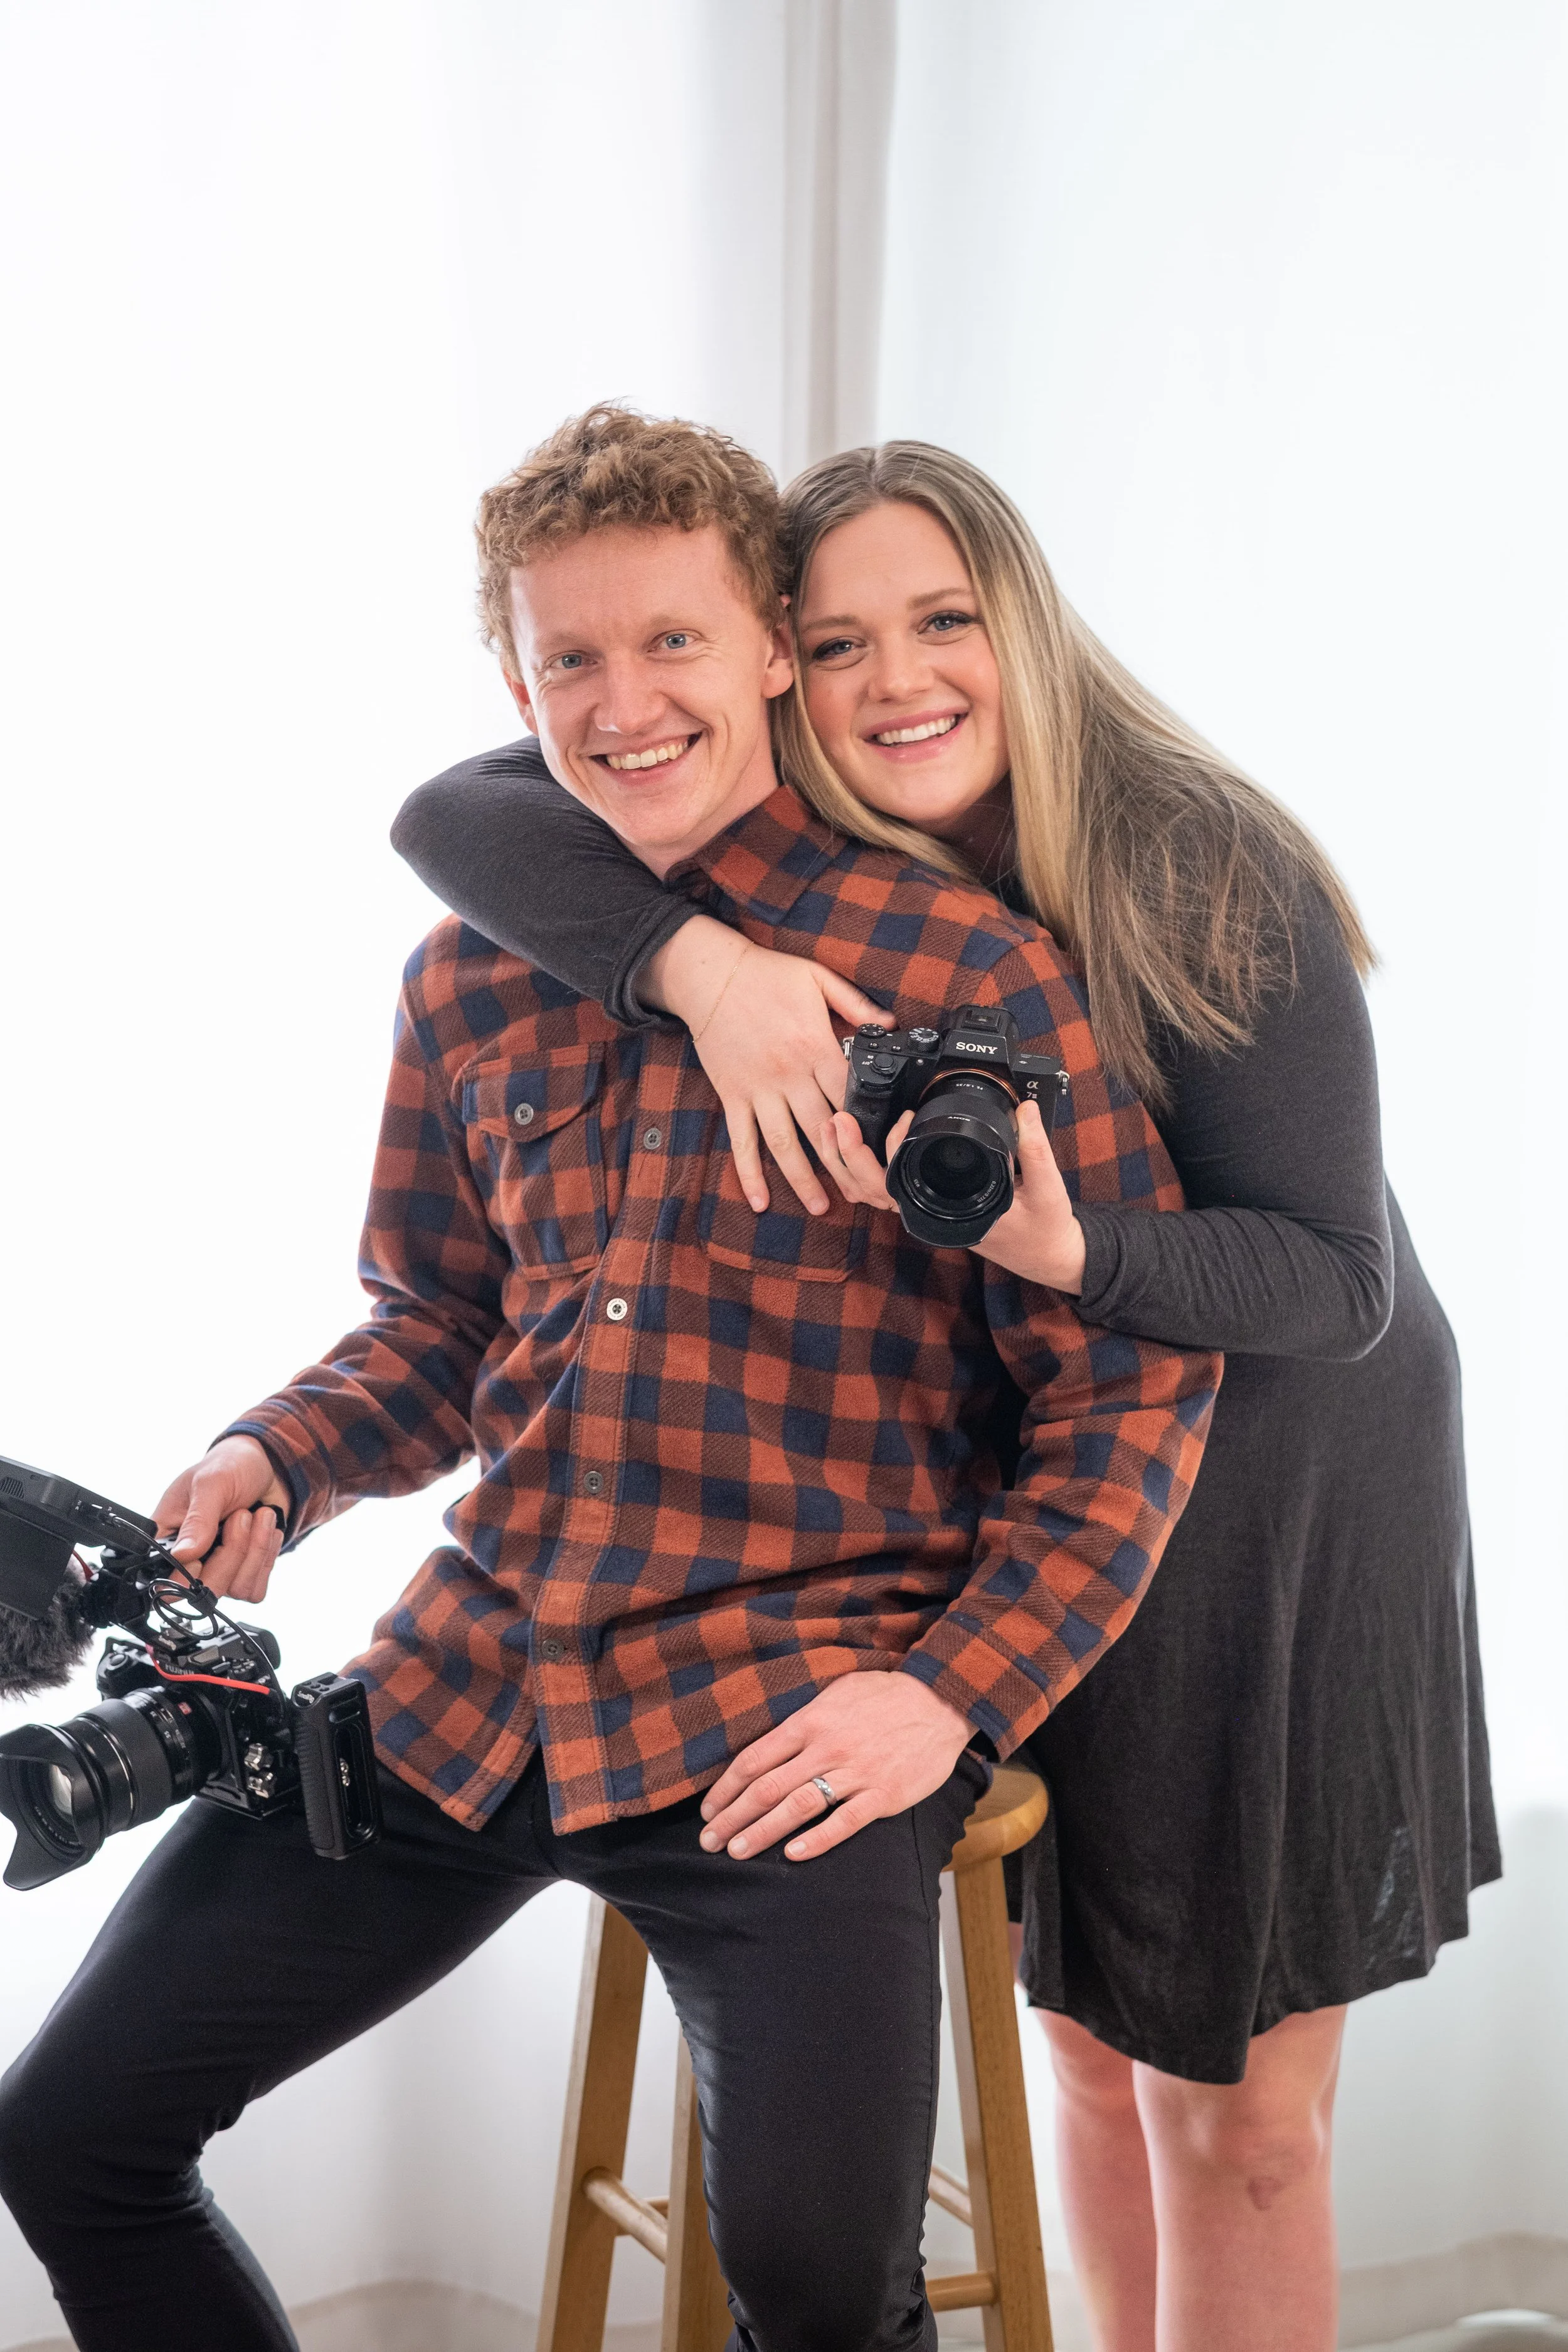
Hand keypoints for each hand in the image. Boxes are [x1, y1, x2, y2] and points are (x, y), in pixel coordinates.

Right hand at [153, 1436, 289, 1603]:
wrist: (266, 1466)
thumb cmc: (229, 1467)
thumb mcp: (211, 1483)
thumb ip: (198, 1519)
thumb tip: (183, 1556)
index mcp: (166, 1540)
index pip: (165, 1582)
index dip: (188, 1576)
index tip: (210, 1544)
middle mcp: (189, 1561)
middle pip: (206, 1591)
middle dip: (233, 1551)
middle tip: (241, 1515)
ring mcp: (217, 1570)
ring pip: (236, 1589)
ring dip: (255, 1549)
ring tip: (257, 1514)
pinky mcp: (244, 1574)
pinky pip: (256, 1588)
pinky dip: (267, 1557)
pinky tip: (267, 1529)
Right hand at [645, 916, 884, 1215]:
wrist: (710, 975)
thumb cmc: (766, 974)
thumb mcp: (818, 978)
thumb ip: (855, 1003)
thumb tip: (889, 1021)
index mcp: (814, 1046)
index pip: (847, 1094)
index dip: (866, 1124)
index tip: (882, 1149)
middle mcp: (788, 1074)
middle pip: (822, 1129)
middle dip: (843, 1165)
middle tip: (862, 1195)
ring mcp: (758, 1089)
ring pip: (784, 1143)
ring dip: (802, 1179)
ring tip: (820, 1206)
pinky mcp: (733, 1095)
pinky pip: (741, 1140)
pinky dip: (749, 1172)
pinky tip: (759, 1199)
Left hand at [698, 1672, 972, 1861]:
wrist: (941, 1700)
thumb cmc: (884, 1694)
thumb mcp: (835, 1692)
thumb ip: (802, 1719)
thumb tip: (767, 1744)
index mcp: (810, 1720)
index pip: (755, 1759)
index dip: (726, 1787)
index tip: (708, 1809)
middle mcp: (826, 1748)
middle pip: (768, 1787)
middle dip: (733, 1816)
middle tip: (708, 1841)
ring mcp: (856, 1772)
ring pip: (798, 1807)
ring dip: (762, 1832)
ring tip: (737, 1851)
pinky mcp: (884, 1794)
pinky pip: (844, 1822)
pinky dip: (816, 1840)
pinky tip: (792, 1855)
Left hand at [818, 1096, 1086, 1291]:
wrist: (1048, 1255)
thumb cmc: (1045, 1228)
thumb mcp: (1048, 1189)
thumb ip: (1036, 1149)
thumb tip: (1024, 1110)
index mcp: (951, 1214)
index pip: (903, 1185)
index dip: (892, 1149)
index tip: (905, 1116)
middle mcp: (931, 1215)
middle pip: (872, 1191)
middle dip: (848, 1156)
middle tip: (840, 1119)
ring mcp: (926, 1211)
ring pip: (872, 1193)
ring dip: (848, 1163)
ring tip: (836, 1126)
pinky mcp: (930, 1203)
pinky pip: (887, 1190)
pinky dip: (866, 1169)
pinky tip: (861, 1142)